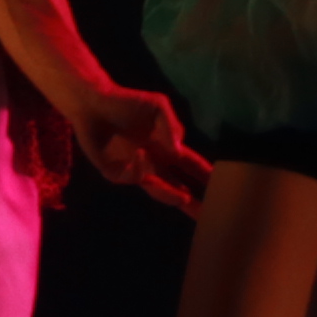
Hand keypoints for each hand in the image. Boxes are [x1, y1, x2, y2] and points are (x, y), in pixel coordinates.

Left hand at [70, 82, 208, 215]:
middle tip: (207, 214)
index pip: (191, 167)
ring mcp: (134, 170)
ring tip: (185, 197)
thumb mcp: (158, 107)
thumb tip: (178, 151)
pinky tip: (142, 154)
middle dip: (193, 202)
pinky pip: (133, 177)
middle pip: (178, 188)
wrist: (94, 105)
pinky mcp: (114, 173)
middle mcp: (154, 163)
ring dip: (171, 195)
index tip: (222, 188)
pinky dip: (140, 169)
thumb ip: (172, 126)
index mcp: (167, 148)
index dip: (206, 176)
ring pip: (158, 190)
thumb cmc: (127, 102)